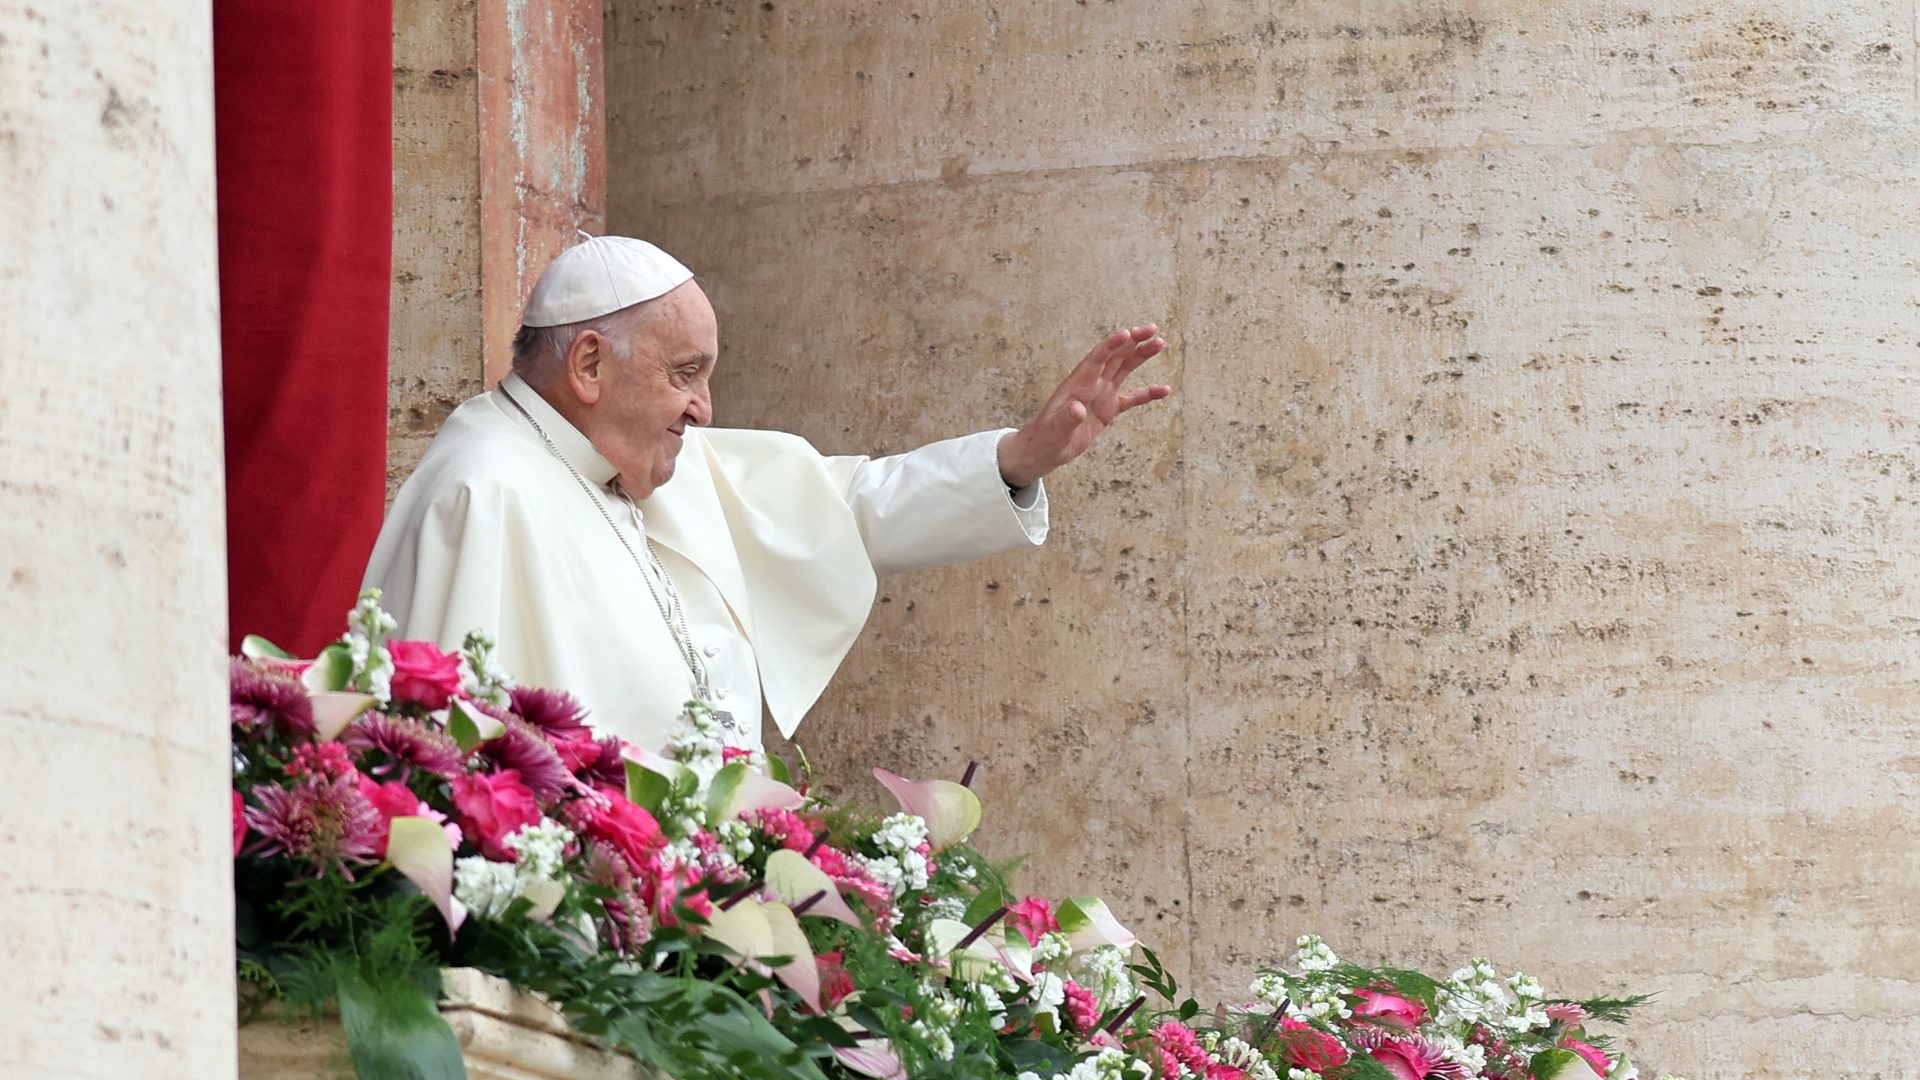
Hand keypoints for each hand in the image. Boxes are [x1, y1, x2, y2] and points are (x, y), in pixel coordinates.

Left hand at [997, 324, 1170, 489]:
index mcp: (1078, 384)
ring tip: (1159, 343)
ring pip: (1124, 369)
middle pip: (1115, 356)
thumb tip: (1078, 409)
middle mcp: (1091, 384)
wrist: (1044, 449)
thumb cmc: (1045, 437)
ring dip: (1140, 356)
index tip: (1128, 333)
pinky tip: (1164, 390)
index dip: (1111, 345)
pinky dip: (1147, 393)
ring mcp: (1101, 395)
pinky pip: (1132, 398)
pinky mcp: (1108, 409)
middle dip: (1133, 341)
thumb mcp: (1055, 430)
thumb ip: (1067, 418)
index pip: (1097, 359)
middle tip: (1152, 329)